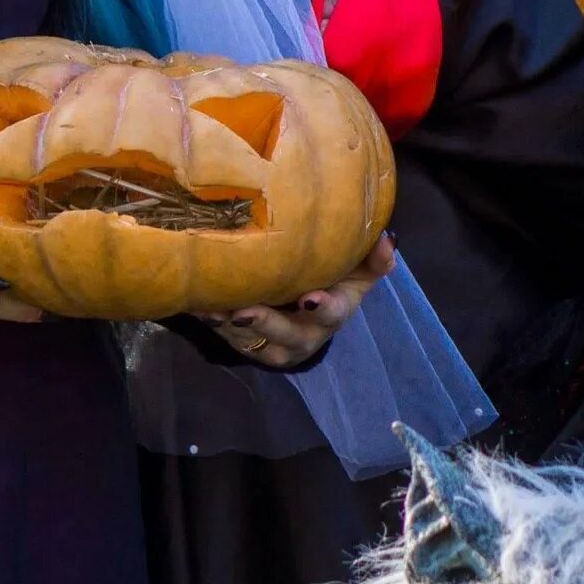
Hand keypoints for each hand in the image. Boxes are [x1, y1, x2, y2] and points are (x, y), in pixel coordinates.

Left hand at [197, 233, 396, 368]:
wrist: (309, 306)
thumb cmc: (335, 280)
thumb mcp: (359, 270)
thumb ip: (374, 256)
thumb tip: (387, 238)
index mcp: (333, 312)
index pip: (332, 313)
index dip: (322, 308)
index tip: (309, 298)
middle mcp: (304, 335)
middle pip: (287, 334)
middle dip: (266, 323)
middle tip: (243, 311)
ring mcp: (273, 344)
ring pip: (252, 340)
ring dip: (229, 326)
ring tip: (211, 307)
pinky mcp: (247, 345)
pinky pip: (226, 338)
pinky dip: (211, 321)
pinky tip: (197, 305)